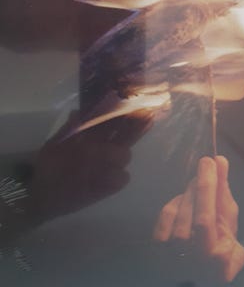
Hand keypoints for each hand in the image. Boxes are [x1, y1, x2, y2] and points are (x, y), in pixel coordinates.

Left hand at [27, 115, 149, 222]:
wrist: (43, 192)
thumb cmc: (50, 163)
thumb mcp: (56, 143)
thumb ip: (69, 128)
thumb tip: (78, 112)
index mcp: (95, 135)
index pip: (116, 121)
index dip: (126, 112)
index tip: (136, 104)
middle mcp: (107, 147)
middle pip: (128, 134)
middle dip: (136, 126)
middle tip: (147, 116)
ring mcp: (110, 166)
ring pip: (126, 154)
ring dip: (114, 155)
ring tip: (94, 161)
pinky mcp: (112, 185)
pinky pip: (122, 178)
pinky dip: (113, 177)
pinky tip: (102, 178)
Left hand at [154, 156, 243, 282]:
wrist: (199, 264)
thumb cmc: (221, 239)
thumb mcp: (229, 217)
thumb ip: (223, 191)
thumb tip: (219, 161)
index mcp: (217, 258)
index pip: (206, 219)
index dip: (207, 187)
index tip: (211, 161)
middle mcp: (193, 262)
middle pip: (189, 214)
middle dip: (201, 186)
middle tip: (207, 165)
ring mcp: (172, 258)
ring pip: (176, 214)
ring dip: (189, 194)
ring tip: (198, 185)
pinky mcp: (158, 249)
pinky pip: (165, 216)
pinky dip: (175, 204)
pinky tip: (184, 203)